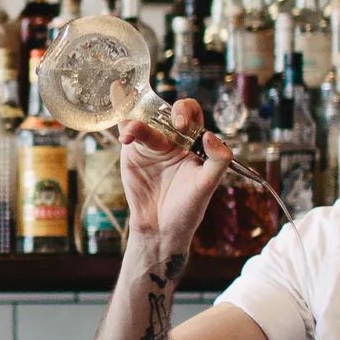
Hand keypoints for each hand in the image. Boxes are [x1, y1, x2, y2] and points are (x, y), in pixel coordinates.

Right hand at [118, 96, 231, 249]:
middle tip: (155, 125)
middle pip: (164, 111)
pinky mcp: (132, 152)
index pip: (191, 113)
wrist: (160, 228)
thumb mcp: (207, 185)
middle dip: (159, 111)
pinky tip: (122, 124)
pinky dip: (121, 121)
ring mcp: (150, 144)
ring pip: (142, 120)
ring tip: (130, 134)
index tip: (181, 125)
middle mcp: (172, 138)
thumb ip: (217, 159)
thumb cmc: (188, 208)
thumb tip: (210, 134)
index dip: (186, 112)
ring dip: (136, 121)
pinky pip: (126, 130)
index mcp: (193, 142)